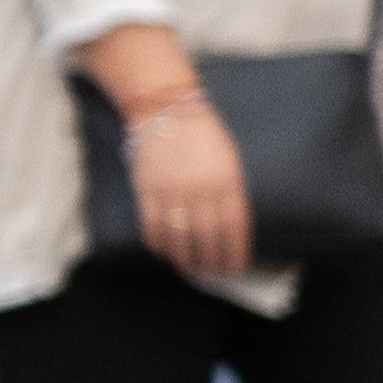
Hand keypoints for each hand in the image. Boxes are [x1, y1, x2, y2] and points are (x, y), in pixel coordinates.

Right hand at [123, 93, 247, 279]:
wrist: (166, 110)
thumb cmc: (203, 134)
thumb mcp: (229, 160)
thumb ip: (230, 191)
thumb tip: (228, 227)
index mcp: (227, 181)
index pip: (234, 228)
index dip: (235, 252)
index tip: (235, 267)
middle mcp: (201, 189)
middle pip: (207, 237)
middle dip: (211, 260)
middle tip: (211, 273)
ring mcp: (172, 190)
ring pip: (179, 236)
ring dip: (184, 257)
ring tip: (188, 267)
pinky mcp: (148, 189)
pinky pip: (152, 225)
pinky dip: (158, 243)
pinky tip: (163, 252)